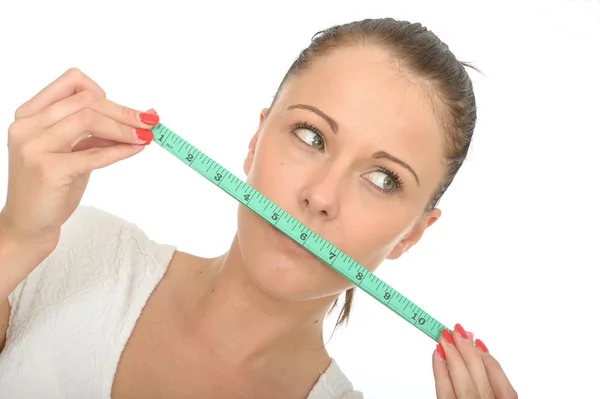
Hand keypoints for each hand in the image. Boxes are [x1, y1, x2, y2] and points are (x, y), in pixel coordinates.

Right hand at [0, 67, 158, 254]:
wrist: (28, 226)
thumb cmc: (50, 189)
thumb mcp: (72, 153)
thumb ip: (94, 135)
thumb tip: (135, 121)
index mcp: (30, 114)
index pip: (72, 82)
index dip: (105, 93)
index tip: (129, 111)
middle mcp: (27, 125)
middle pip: (86, 100)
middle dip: (124, 112)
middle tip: (149, 122)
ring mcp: (34, 146)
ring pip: (89, 119)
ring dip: (124, 128)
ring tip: (145, 136)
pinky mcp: (48, 169)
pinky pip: (93, 153)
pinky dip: (120, 150)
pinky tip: (135, 150)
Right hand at [432, 324, 516, 398]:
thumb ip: (448, 392)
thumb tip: (442, 362)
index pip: (446, 392)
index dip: (439, 368)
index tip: (436, 348)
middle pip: (464, 378)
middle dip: (454, 353)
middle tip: (446, 334)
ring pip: (482, 374)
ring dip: (470, 351)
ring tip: (462, 334)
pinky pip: (501, 379)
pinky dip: (490, 361)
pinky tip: (481, 348)